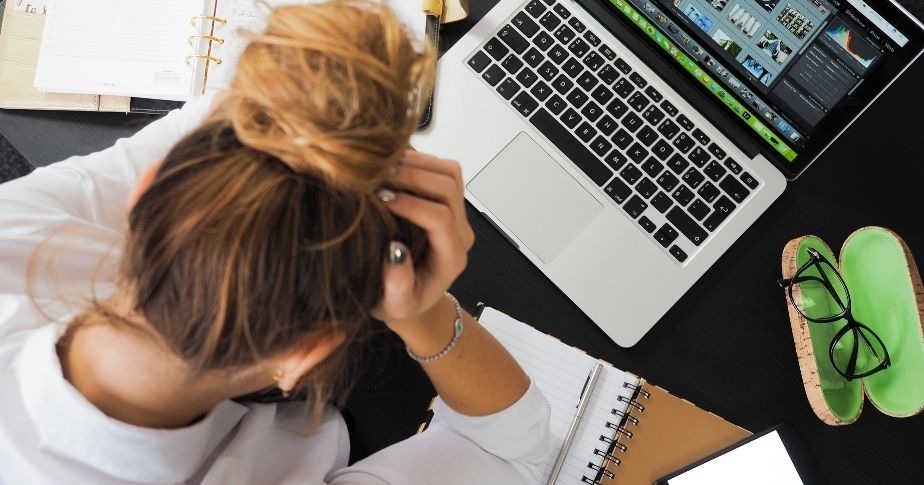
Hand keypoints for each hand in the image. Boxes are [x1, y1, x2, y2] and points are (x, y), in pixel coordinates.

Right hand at [371, 151, 474, 328]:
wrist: (411, 297)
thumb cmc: (401, 302)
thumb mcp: (395, 305)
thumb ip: (398, 286)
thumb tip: (395, 251)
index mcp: (451, 257)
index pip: (440, 218)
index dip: (412, 204)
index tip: (381, 199)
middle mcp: (459, 232)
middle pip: (449, 188)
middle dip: (413, 176)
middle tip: (377, 177)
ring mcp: (456, 213)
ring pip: (449, 172)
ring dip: (416, 163)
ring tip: (382, 168)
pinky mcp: (446, 200)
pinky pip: (441, 169)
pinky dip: (417, 160)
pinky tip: (390, 167)